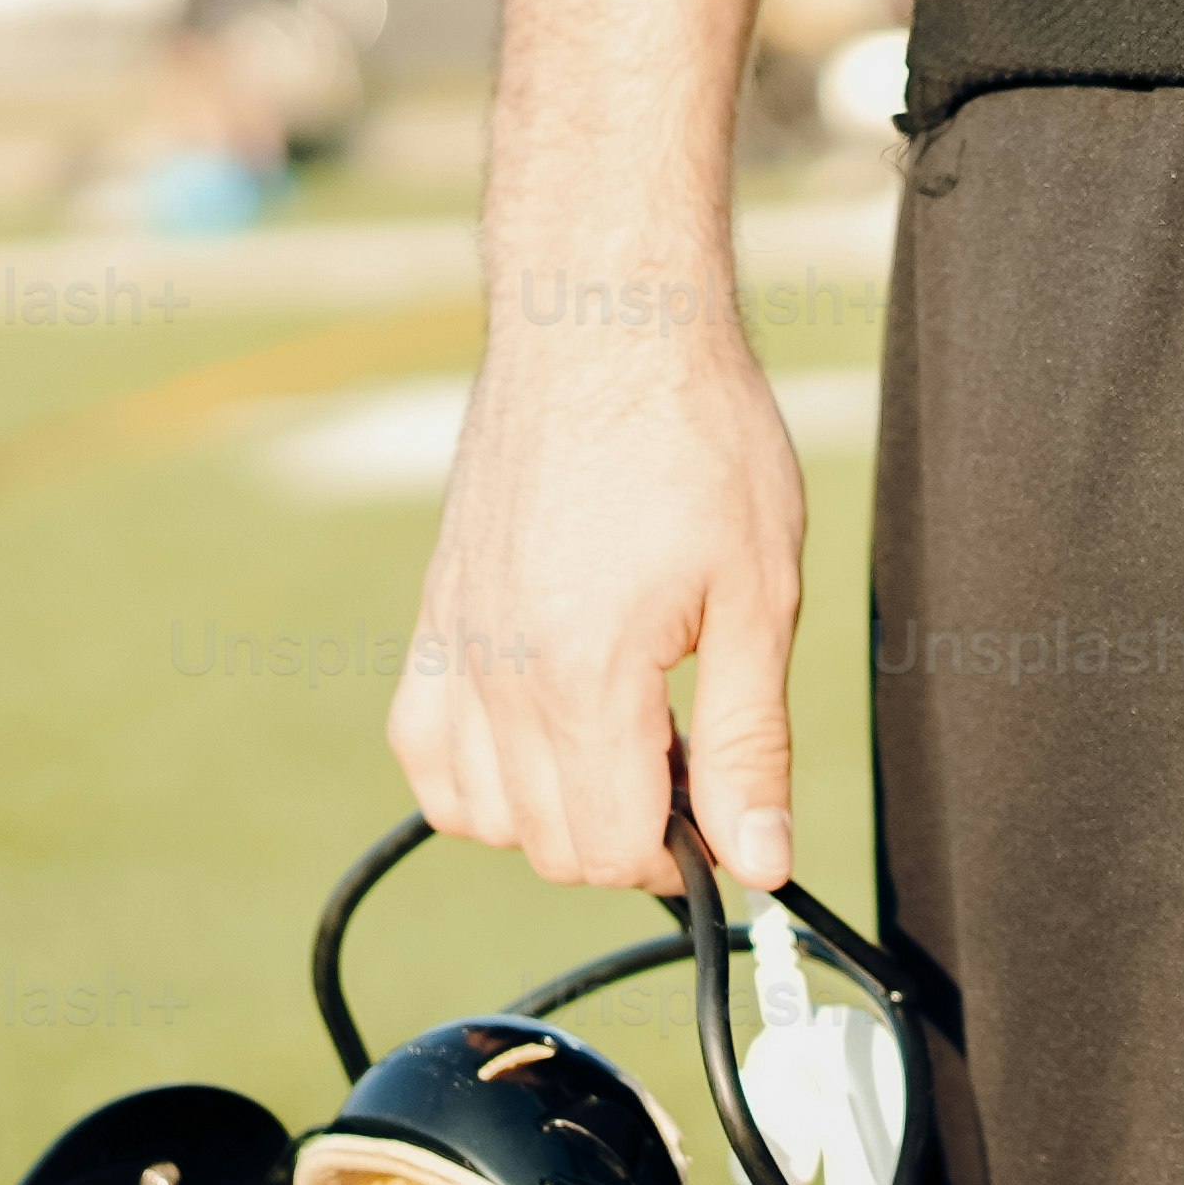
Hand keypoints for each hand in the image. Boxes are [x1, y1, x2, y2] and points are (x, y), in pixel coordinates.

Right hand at [384, 305, 807, 891]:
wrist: (603, 323)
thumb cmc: (697, 436)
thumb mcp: (760, 595)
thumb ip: (748, 743)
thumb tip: (759, 861)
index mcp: (583, 673)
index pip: (613, 849)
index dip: (683, 856)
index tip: (724, 811)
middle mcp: (496, 671)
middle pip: (551, 845)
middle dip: (630, 834)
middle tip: (691, 758)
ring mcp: (451, 642)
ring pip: (480, 813)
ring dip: (556, 808)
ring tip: (626, 735)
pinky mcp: (431, 613)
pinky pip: (423, 749)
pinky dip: (476, 772)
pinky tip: (542, 728)